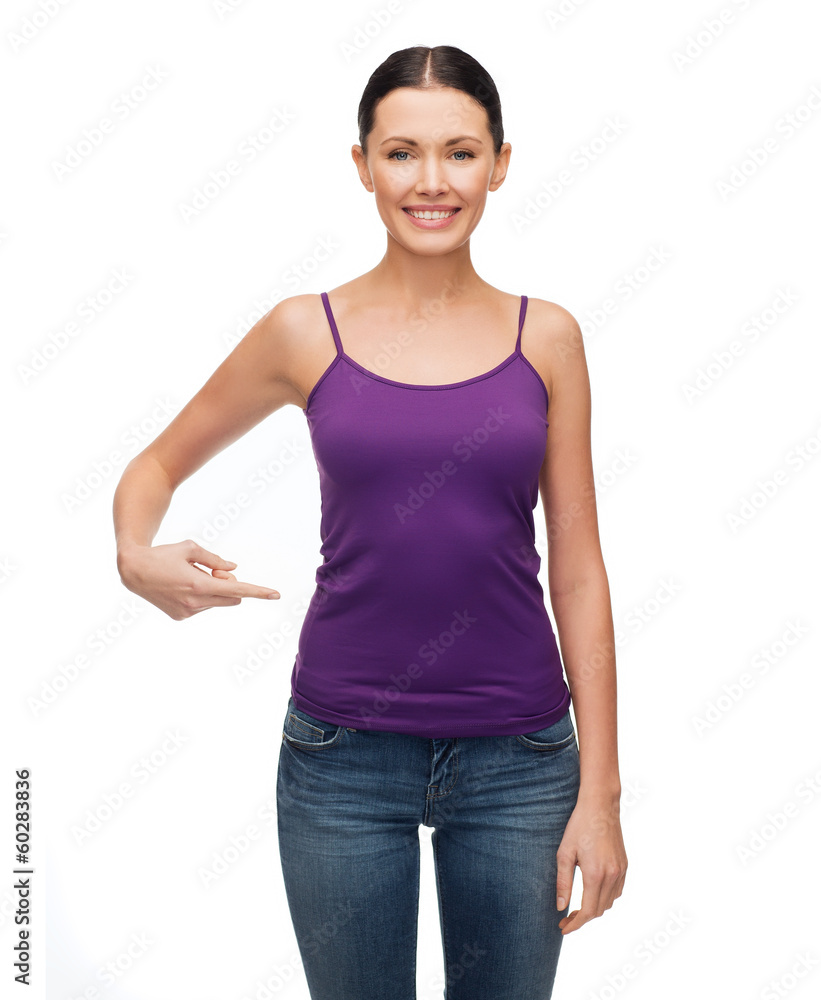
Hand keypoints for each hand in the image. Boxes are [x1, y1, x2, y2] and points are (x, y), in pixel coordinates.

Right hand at [118, 539, 279, 619]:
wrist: (133, 570)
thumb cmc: (164, 554)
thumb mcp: (190, 548)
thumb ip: (214, 559)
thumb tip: (233, 568)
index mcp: (199, 584)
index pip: (237, 589)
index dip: (257, 592)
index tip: (275, 594)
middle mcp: (194, 602)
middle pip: (231, 597)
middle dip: (231, 584)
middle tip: (214, 570)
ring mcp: (187, 612)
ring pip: (217, 602)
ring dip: (214, 590)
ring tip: (192, 576)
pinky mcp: (180, 616)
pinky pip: (203, 606)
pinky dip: (202, 596)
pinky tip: (182, 587)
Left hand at [556, 792, 626, 933]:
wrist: (601, 806)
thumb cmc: (579, 826)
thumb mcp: (564, 853)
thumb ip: (563, 882)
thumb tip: (561, 907)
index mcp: (595, 874)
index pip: (588, 911)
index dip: (575, 924)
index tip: (563, 928)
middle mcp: (612, 876)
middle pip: (599, 910)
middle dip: (582, 918)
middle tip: (566, 918)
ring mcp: (621, 871)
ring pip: (609, 903)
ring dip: (594, 909)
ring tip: (578, 907)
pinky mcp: (625, 865)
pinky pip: (617, 891)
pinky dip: (606, 898)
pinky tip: (593, 893)